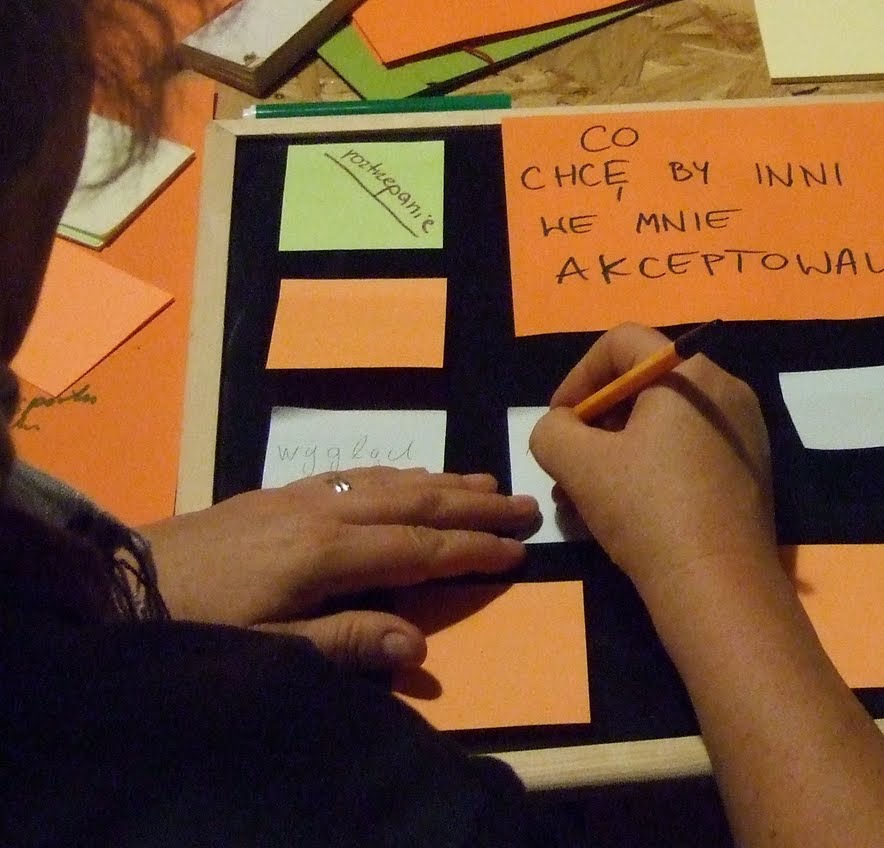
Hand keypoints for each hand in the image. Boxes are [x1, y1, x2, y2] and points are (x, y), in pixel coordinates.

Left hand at [140, 468, 537, 670]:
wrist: (115, 581)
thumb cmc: (195, 627)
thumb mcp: (265, 651)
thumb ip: (343, 642)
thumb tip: (417, 645)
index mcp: (326, 554)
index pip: (419, 548)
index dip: (472, 549)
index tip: (520, 550)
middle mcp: (323, 512)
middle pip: (415, 501)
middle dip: (475, 504)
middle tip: (527, 503)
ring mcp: (300, 496)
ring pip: (389, 480)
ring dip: (444, 481)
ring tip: (488, 480)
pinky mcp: (277, 493)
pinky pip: (357, 474)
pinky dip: (399, 473)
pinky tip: (410, 477)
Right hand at [530, 323, 771, 600]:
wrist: (719, 584)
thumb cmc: (648, 510)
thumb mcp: (579, 464)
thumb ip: (553, 430)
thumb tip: (561, 427)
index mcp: (692, 373)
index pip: (622, 343)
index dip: (578, 375)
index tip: (559, 420)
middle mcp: (728, 389)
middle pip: (647, 384)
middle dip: (598, 421)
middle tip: (570, 463)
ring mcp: (747, 431)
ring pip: (668, 423)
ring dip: (621, 450)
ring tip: (589, 495)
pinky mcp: (753, 470)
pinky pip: (693, 449)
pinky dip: (656, 466)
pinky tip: (631, 510)